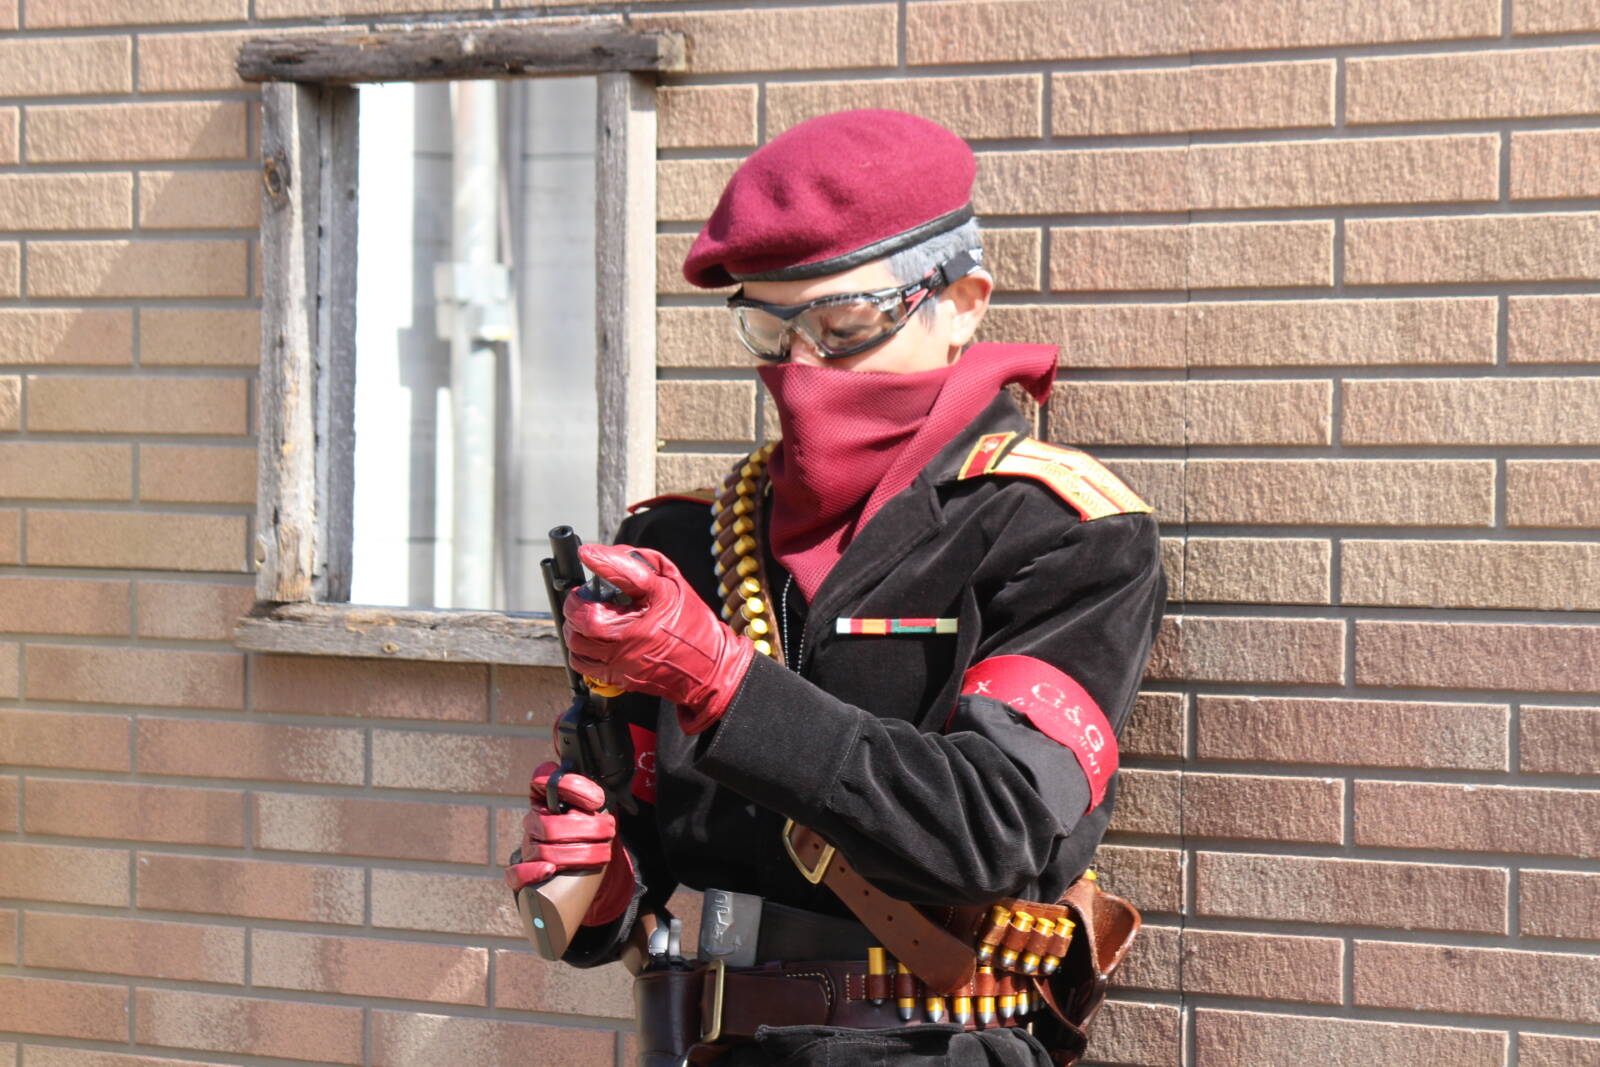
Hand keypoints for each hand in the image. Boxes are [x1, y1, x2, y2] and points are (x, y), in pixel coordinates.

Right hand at [503, 763, 633, 925]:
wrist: (583, 867)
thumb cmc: (590, 832)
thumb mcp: (595, 809)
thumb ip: (593, 795)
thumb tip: (596, 799)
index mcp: (546, 798)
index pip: (543, 780)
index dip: (570, 787)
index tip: (597, 800)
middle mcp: (534, 821)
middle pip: (550, 825)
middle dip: (586, 830)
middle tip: (609, 831)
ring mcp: (528, 847)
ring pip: (543, 851)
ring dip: (580, 855)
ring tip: (603, 852)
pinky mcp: (522, 874)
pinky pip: (516, 874)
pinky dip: (531, 872)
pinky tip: (550, 871)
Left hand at [563, 544, 754, 734]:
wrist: (709, 668)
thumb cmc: (693, 624)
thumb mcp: (674, 586)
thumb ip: (642, 566)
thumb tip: (609, 555)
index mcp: (653, 609)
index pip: (620, 578)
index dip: (600, 561)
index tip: (587, 553)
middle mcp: (634, 639)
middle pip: (585, 618)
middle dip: (577, 603)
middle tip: (585, 596)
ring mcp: (623, 662)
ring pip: (577, 643)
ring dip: (574, 626)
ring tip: (586, 617)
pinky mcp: (619, 678)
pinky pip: (583, 665)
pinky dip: (580, 650)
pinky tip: (591, 639)